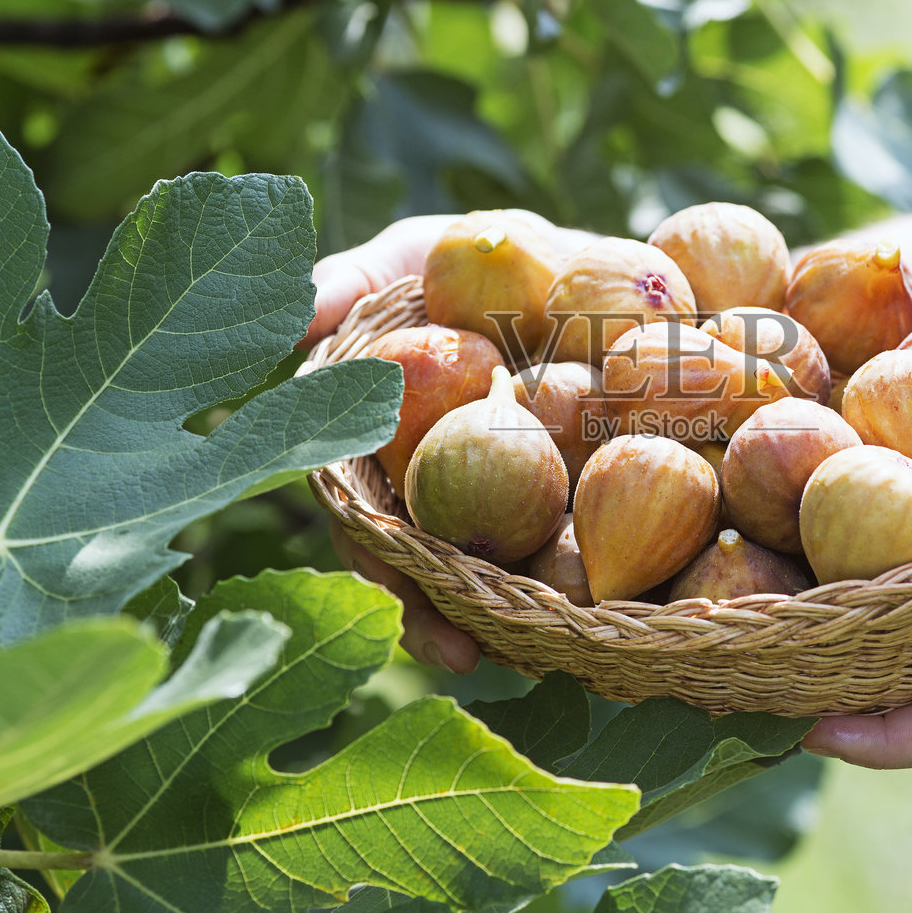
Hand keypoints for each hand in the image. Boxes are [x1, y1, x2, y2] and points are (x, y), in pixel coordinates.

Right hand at [304, 210, 599, 670]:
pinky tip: (614, 613)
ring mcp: (515, 496)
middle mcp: (446, 485)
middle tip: (463, 652)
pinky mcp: (586, 493)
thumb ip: (357, 280)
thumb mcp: (421, 254)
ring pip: (503, 571)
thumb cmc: (488, 255)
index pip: (366, 512)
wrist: (605, 265)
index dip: (374, 555)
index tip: (396, 590)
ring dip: (514, 617)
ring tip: (542, 658)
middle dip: (440, 612)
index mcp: (394, 446)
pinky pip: (585, 545)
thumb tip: (298, 316)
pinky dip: (595, 579)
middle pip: (430, 562)